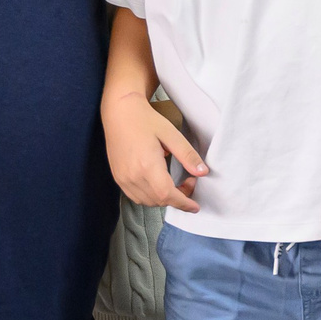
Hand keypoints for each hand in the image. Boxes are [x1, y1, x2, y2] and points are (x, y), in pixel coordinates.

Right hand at [104, 90, 206, 209]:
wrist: (119, 113)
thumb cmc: (145, 120)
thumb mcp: (171, 134)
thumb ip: (187, 155)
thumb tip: (202, 172)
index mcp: (147, 166)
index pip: (167, 195)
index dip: (183, 203)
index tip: (195, 206)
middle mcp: (132, 176)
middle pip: (158, 200)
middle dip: (177, 199)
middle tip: (189, 183)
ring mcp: (122, 178)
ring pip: (146, 201)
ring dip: (163, 199)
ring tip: (174, 184)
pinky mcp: (118, 177)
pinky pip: (135, 196)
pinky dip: (150, 196)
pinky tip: (158, 185)